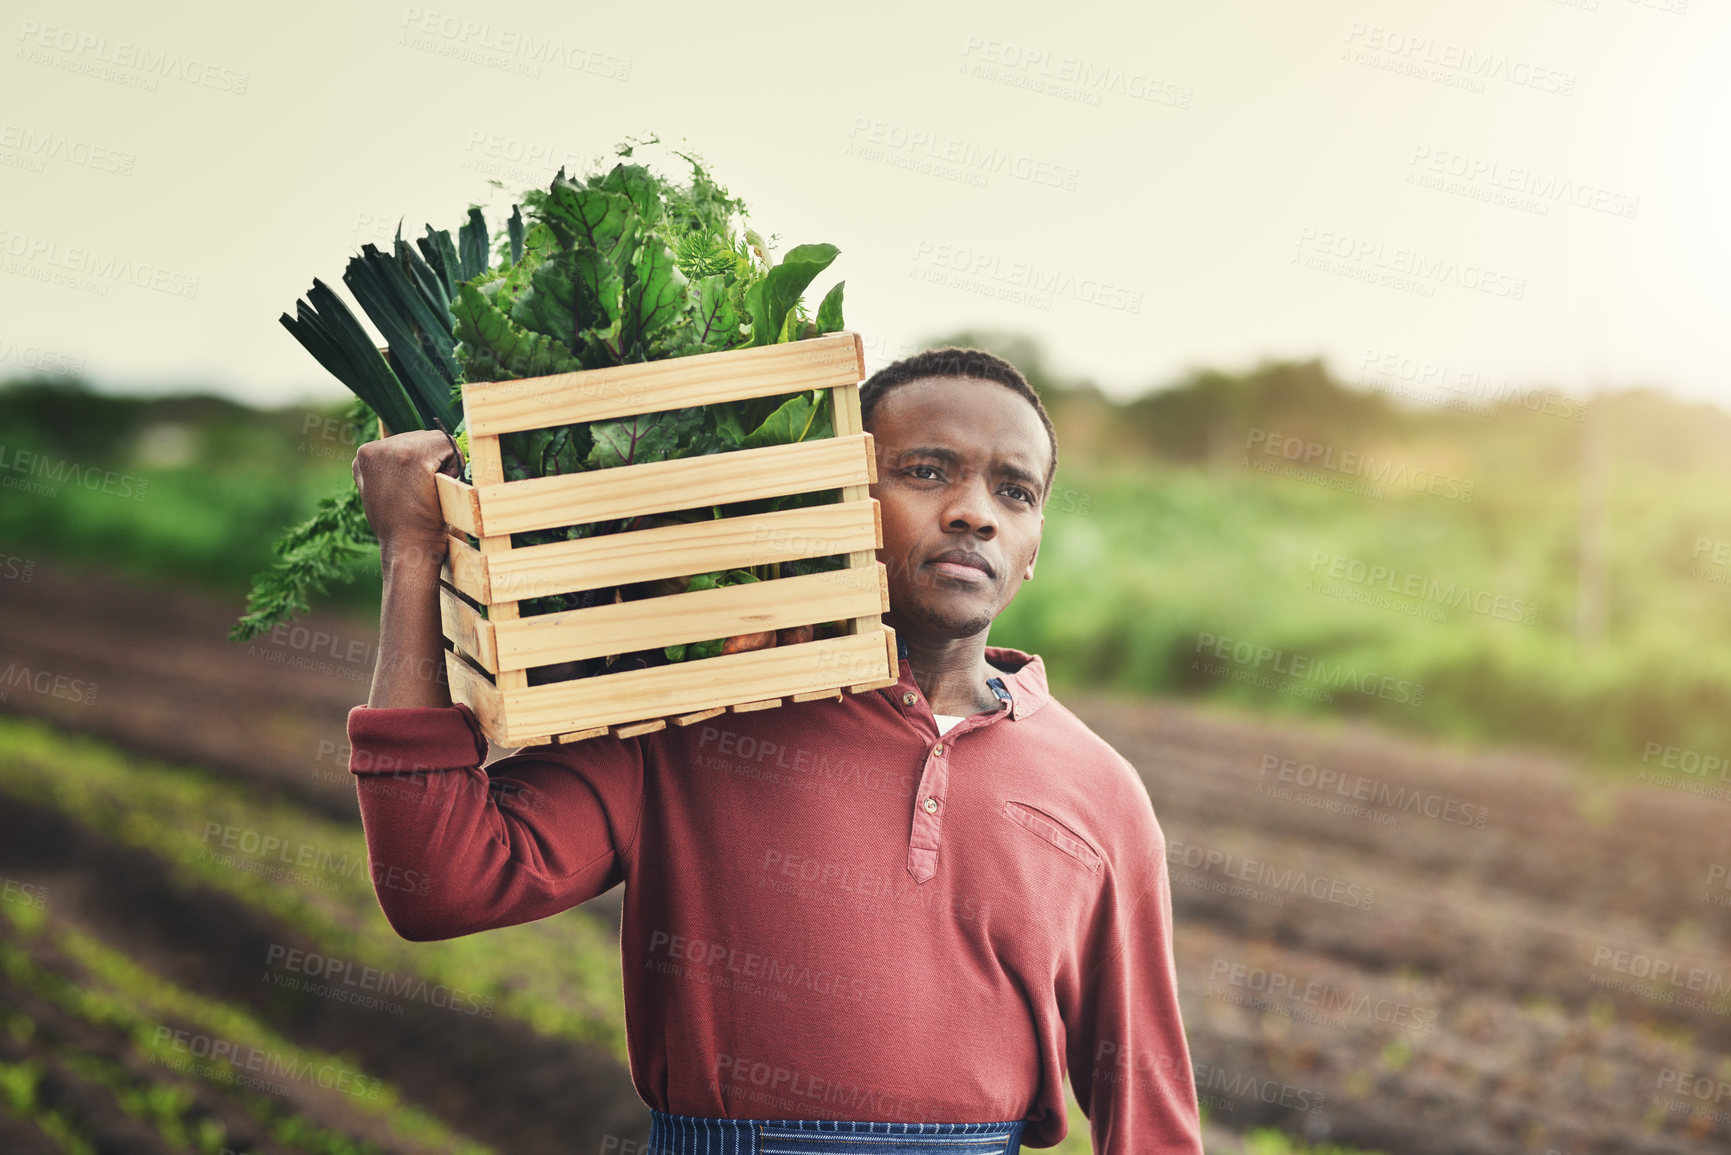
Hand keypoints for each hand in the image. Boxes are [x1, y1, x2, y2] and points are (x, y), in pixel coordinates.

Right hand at [352, 430, 464, 556]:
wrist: (408, 547)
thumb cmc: (403, 525)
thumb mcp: (383, 490)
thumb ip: (390, 467)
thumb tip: (409, 453)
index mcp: (364, 456)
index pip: (406, 443)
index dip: (420, 466)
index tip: (412, 491)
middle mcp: (372, 448)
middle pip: (421, 438)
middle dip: (432, 461)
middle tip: (423, 493)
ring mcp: (391, 449)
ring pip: (435, 440)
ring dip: (442, 463)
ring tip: (428, 491)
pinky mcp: (412, 455)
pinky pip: (447, 443)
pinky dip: (453, 463)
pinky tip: (438, 485)